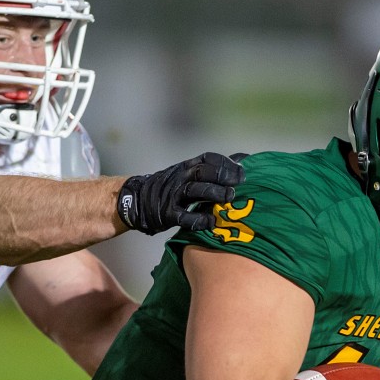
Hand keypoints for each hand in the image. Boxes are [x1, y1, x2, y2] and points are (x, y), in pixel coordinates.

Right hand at [117, 152, 242, 234]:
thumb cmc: (170, 188)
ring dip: (214, 193)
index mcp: (185, 167)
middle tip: (240, 182)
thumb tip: (242, 160)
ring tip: (230, 197)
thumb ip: (210, 169)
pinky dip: (199, 220)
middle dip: (222, 175)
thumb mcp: (186, 173)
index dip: (225, 162)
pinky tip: (212, 221)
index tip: (242, 169)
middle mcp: (179, 178)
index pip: (207, 158)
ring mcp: (172, 196)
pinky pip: (184, 217)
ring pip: (194, 191)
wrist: (136, 201)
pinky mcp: (167, 214)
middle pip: (202, 172)